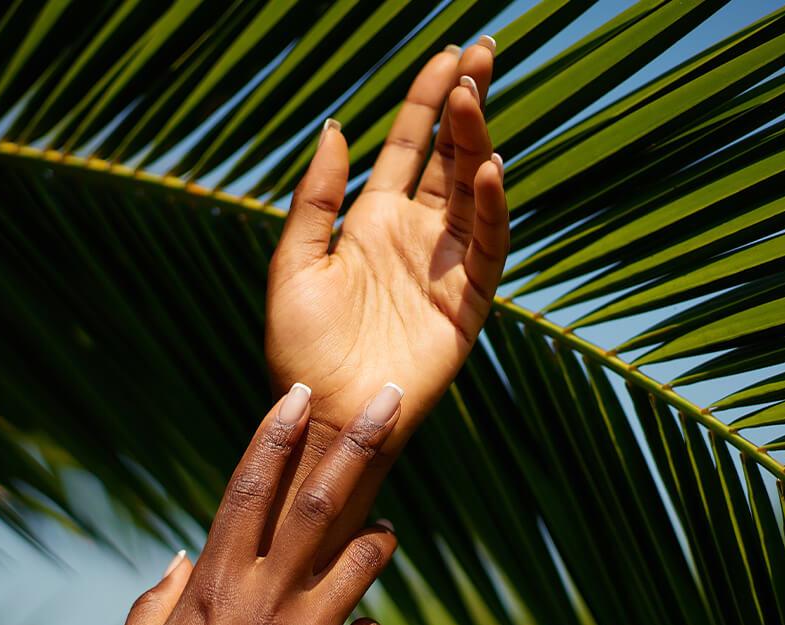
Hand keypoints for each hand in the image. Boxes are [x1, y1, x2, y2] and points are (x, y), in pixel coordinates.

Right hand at [101, 383, 401, 624]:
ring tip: (383, 529)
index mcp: (213, 590)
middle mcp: (267, 602)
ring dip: (379, 534)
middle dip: (358, 442)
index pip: (246, 492)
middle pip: (320, 503)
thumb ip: (157, 601)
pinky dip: (359, 622)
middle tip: (392, 398)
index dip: (272, 437)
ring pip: (365, 557)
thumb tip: (185, 554)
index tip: (297, 393)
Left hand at [267, 40, 507, 454]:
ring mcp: (443, 268)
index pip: (410, 149)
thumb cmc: (299, 346)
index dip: (428, 102)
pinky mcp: (465, 304)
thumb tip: (338, 126)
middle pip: (450, 158)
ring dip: (476, 145)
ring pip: (471, 194)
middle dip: (466, 106)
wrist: (321, 412)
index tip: (450, 56)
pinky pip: (485, 249)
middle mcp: (414, 237)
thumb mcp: (295, 262)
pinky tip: (487, 170)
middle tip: (483, 53)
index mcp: (371, 223)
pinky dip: (490, 210)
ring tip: (475, 97)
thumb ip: (317, 197)